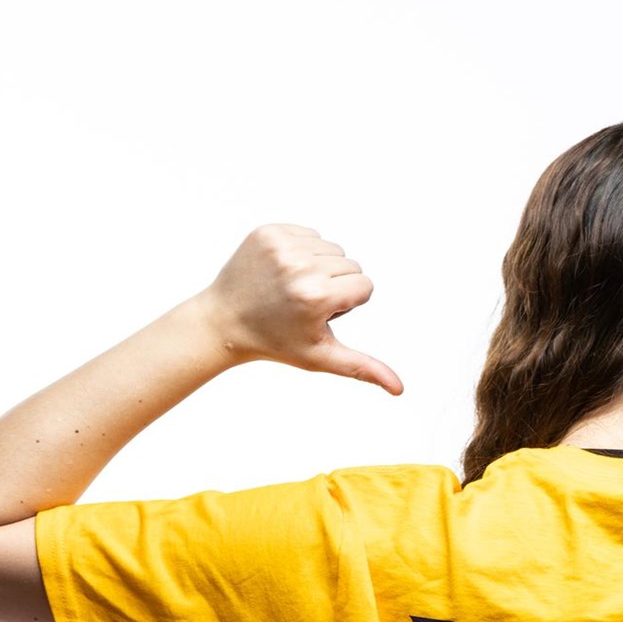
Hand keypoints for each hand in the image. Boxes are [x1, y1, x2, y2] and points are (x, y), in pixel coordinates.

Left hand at [197, 224, 403, 393]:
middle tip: (301, 303)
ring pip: (332, 248)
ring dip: (320, 266)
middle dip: (335, 284)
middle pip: (351, 265)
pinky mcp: (268, 232)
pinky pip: (309, 234)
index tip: (317, 315)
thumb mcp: (320, 357)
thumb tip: (400, 389)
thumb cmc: (275, 343)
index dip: (347, 304)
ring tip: (291, 287)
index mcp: (317, 296)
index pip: (365, 286)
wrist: (222, 322)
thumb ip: (363, 368)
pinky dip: (302, 251)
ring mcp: (282, 246)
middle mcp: (300, 267)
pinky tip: (281, 271)